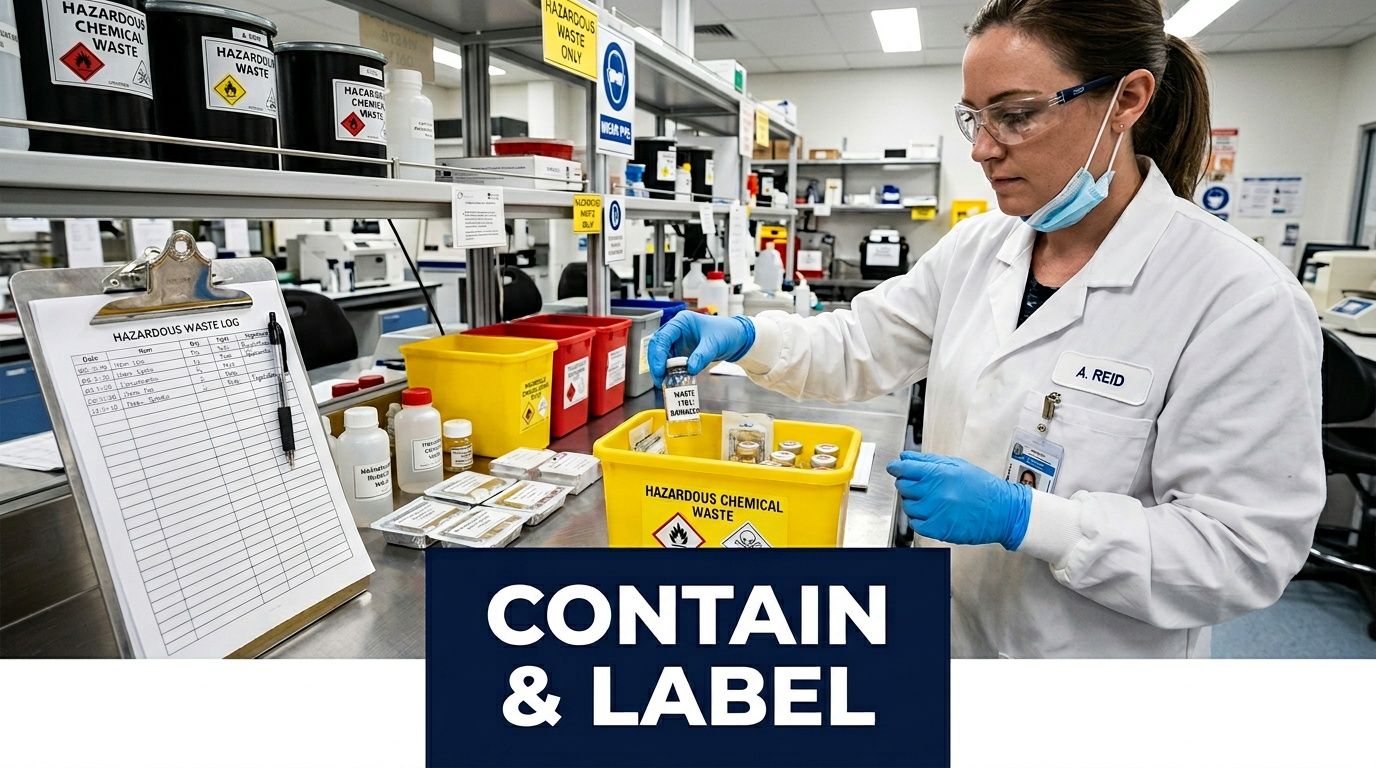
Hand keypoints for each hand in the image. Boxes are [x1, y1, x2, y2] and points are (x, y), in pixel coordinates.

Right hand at [647, 312, 755, 385]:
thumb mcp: (715, 344)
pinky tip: (671, 380)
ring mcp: (677, 341)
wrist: (735, 339)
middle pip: (657, 346)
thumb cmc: (726, 333)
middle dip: (656, 363)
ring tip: (664, 382)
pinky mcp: (681, 352)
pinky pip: (670, 362)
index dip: (658, 354)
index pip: (663, 337)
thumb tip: (690, 369)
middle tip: (659, 379)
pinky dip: (669, 372)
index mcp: (682, 322)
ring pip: (661, 355)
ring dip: (661, 369)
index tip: (660, 370)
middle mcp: (676, 330)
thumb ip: (702, 356)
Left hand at [886, 451, 1031, 549]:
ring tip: (930, 500)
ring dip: (913, 502)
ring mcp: (935, 512)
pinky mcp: (938, 529)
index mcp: (939, 473)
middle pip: (903, 486)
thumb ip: (929, 461)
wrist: (1003, 511)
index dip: (896, 467)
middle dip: (906, 484)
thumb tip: (905, 458)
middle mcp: (935, 492)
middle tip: (919, 486)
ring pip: (907, 506)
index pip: (904, 468)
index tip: (895, 468)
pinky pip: (915, 524)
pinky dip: (919, 519)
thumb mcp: (958, 465)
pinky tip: (931, 514)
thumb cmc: (982, 487)